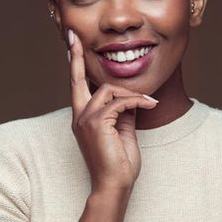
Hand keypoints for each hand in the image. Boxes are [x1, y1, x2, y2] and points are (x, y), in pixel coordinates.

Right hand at [67, 30, 157, 192]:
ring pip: (107, 89)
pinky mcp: (96, 122)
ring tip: (148, 102)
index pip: (77, 86)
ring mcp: (85, 119)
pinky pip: (120, 101)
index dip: (74, 65)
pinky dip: (138, 101)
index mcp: (82, 118)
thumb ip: (121, 111)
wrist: (114, 185)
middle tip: (72, 37)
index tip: (70, 46)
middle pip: (76, 79)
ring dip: (131, 93)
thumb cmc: (118, 163)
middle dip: (74, 57)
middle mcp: (79, 116)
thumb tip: (129, 96)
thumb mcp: (122, 130)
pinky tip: (150, 105)